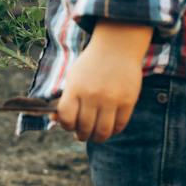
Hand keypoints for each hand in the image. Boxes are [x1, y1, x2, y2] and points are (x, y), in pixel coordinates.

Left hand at [54, 22, 153, 142]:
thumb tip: (56, 120)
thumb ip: (67, 98)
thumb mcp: (74, 77)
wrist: (117, 47)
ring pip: (103, 131)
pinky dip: (113, 131)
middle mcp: (93, 95)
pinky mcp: (128, 101)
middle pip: (85, 128)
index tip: (69, 124)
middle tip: (82, 134)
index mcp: (76, 88)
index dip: (66, 125)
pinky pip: (119, 125)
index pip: (66, 118)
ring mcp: (112, 99)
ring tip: (96, 135)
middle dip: (82, 135)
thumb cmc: (91, 64)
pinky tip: (109, 127)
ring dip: (97, 138)